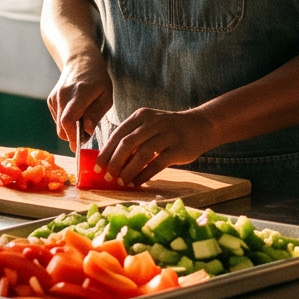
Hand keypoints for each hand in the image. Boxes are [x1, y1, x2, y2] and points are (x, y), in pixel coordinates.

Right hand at [47, 53, 112, 144]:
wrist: (80, 62)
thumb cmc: (98, 80)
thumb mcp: (106, 96)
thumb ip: (96, 114)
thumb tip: (87, 131)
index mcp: (79, 93)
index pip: (68, 120)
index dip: (72, 137)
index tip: (79, 146)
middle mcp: (63, 95)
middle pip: (61, 126)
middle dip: (72, 136)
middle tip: (86, 134)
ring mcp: (54, 97)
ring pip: (58, 125)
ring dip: (70, 129)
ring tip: (83, 119)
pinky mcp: (50, 100)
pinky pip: (57, 119)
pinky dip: (66, 122)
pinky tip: (75, 112)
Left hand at [99, 106, 217, 186]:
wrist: (200, 126)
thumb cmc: (168, 129)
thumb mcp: (150, 126)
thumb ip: (133, 139)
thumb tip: (111, 160)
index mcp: (141, 116)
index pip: (118, 134)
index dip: (106, 151)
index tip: (98, 166)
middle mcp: (153, 123)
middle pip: (128, 143)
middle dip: (115, 162)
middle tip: (108, 176)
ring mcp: (167, 135)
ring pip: (142, 154)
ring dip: (129, 170)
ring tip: (121, 182)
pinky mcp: (178, 148)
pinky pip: (157, 164)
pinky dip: (145, 175)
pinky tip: (137, 183)